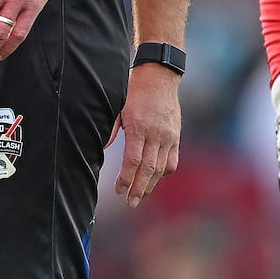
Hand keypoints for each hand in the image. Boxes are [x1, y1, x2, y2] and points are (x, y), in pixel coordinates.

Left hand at [111, 61, 181, 205]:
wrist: (160, 75)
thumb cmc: (135, 90)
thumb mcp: (118, 105)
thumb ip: (111, 129)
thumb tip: (104, 149)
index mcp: (139, 127)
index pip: (133, 161)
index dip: (126, 179)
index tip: (119, 190)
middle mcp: (156, 134)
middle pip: (148, 169)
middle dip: (139, 189)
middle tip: (130, 203)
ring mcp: (168, 136)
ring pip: (161, 168)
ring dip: (151, 185)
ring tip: (141, 196)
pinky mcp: (176, 136)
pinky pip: (172, 160)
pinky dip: (164, 173)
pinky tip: (155, 179)